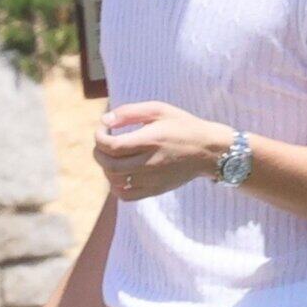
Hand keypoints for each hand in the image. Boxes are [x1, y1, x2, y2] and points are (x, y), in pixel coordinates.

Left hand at [95, 101, 228, 200]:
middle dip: (99, 153)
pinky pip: (126, 196)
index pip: (111, 146)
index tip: (103, 130)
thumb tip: (104, 121)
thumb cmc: (182, 126)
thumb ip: (130, 112)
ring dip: (106, 168)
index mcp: (149, 141)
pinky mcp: (154, 190)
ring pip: (115, 181)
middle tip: (103, 144)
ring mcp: (151, 180)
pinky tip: (120, 174)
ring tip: (113, 157)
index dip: (99, 138)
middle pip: (109, 165)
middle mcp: (149, 163)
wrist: (208, 151)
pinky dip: (116, 186)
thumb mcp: (158, 110)